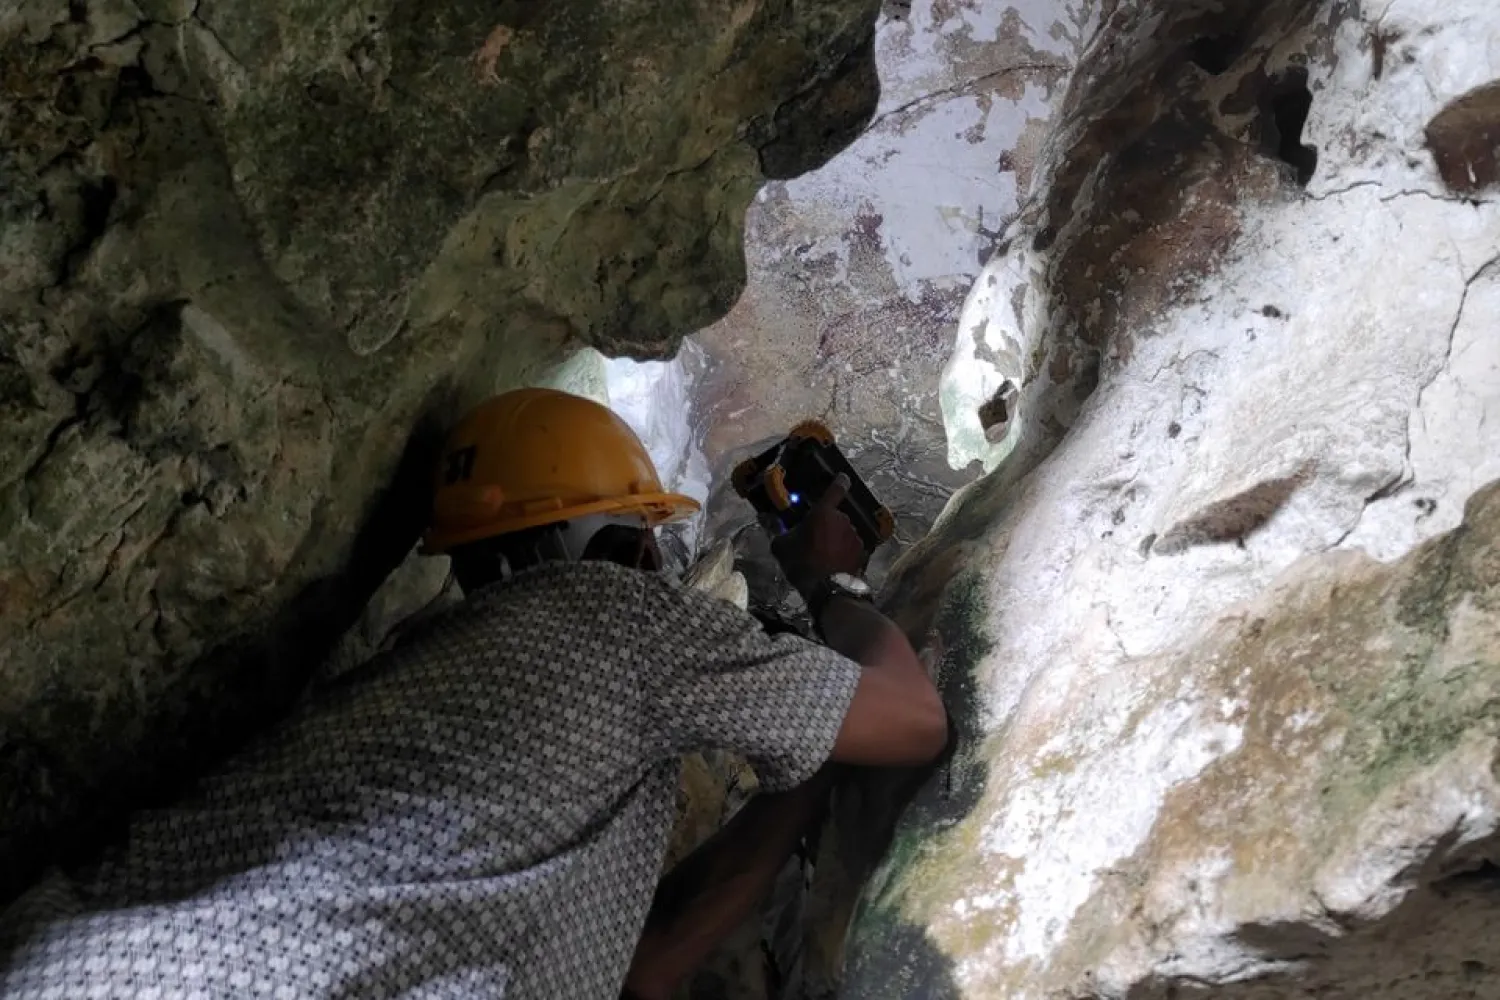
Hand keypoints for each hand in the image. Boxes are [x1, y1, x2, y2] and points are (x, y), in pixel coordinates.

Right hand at [771, 474, 866, 597]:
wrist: (827, 590)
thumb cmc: (802, 563)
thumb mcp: (781, 546)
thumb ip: (776, 530)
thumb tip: (765, 518)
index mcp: (823, 512)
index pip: (836, 489)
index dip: (839, 481)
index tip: (842, 478)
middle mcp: (843, 519)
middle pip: (836, 516)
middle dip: (828, 523)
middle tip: (816, 538)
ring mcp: (855, 535)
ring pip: (844, 531)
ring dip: (836, 538)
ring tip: (825, 554)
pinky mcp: (863, 551)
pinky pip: (851, 546)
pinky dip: (845, 551)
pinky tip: (836, 562)